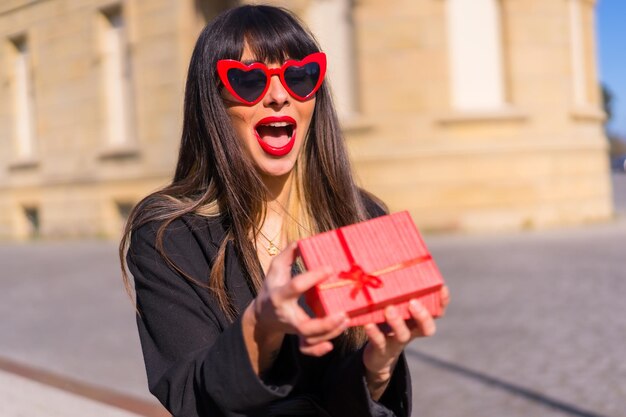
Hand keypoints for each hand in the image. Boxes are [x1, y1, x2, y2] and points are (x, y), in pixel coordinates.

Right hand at [252, 242, 349, 356]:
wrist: (262, 314)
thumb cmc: (273, 286)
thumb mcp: (276, 269)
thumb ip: (288, 254)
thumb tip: (303, 241)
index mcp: (280, 295)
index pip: (295, 287)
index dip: (313, 277)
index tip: (330, 268)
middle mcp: (287, 314)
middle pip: (304, 326)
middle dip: (324, 324)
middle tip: (343, 312)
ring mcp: (292, 329)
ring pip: (310, 339)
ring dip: (329, 333)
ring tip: (346, 320)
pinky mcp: (297, 337)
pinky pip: (306, 349)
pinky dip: (318, 350)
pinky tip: (330, 345)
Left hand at [362, 286, 449, 398]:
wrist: (376, 354)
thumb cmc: (386, 320)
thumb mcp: (393, 305)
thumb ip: (395, 289)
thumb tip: (388, 256)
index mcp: (418, 319)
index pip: (437, 312)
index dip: (442, 302)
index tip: (442, 287)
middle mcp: (412, 331)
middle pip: (427, 328)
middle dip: (422, 315)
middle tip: (413, 302)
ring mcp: (397, 341)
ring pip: (403, 335)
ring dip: (397, 322)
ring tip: (389, 309)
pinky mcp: (381, 349)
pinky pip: (379, 342)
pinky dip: (374, 333)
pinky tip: (368, 324)